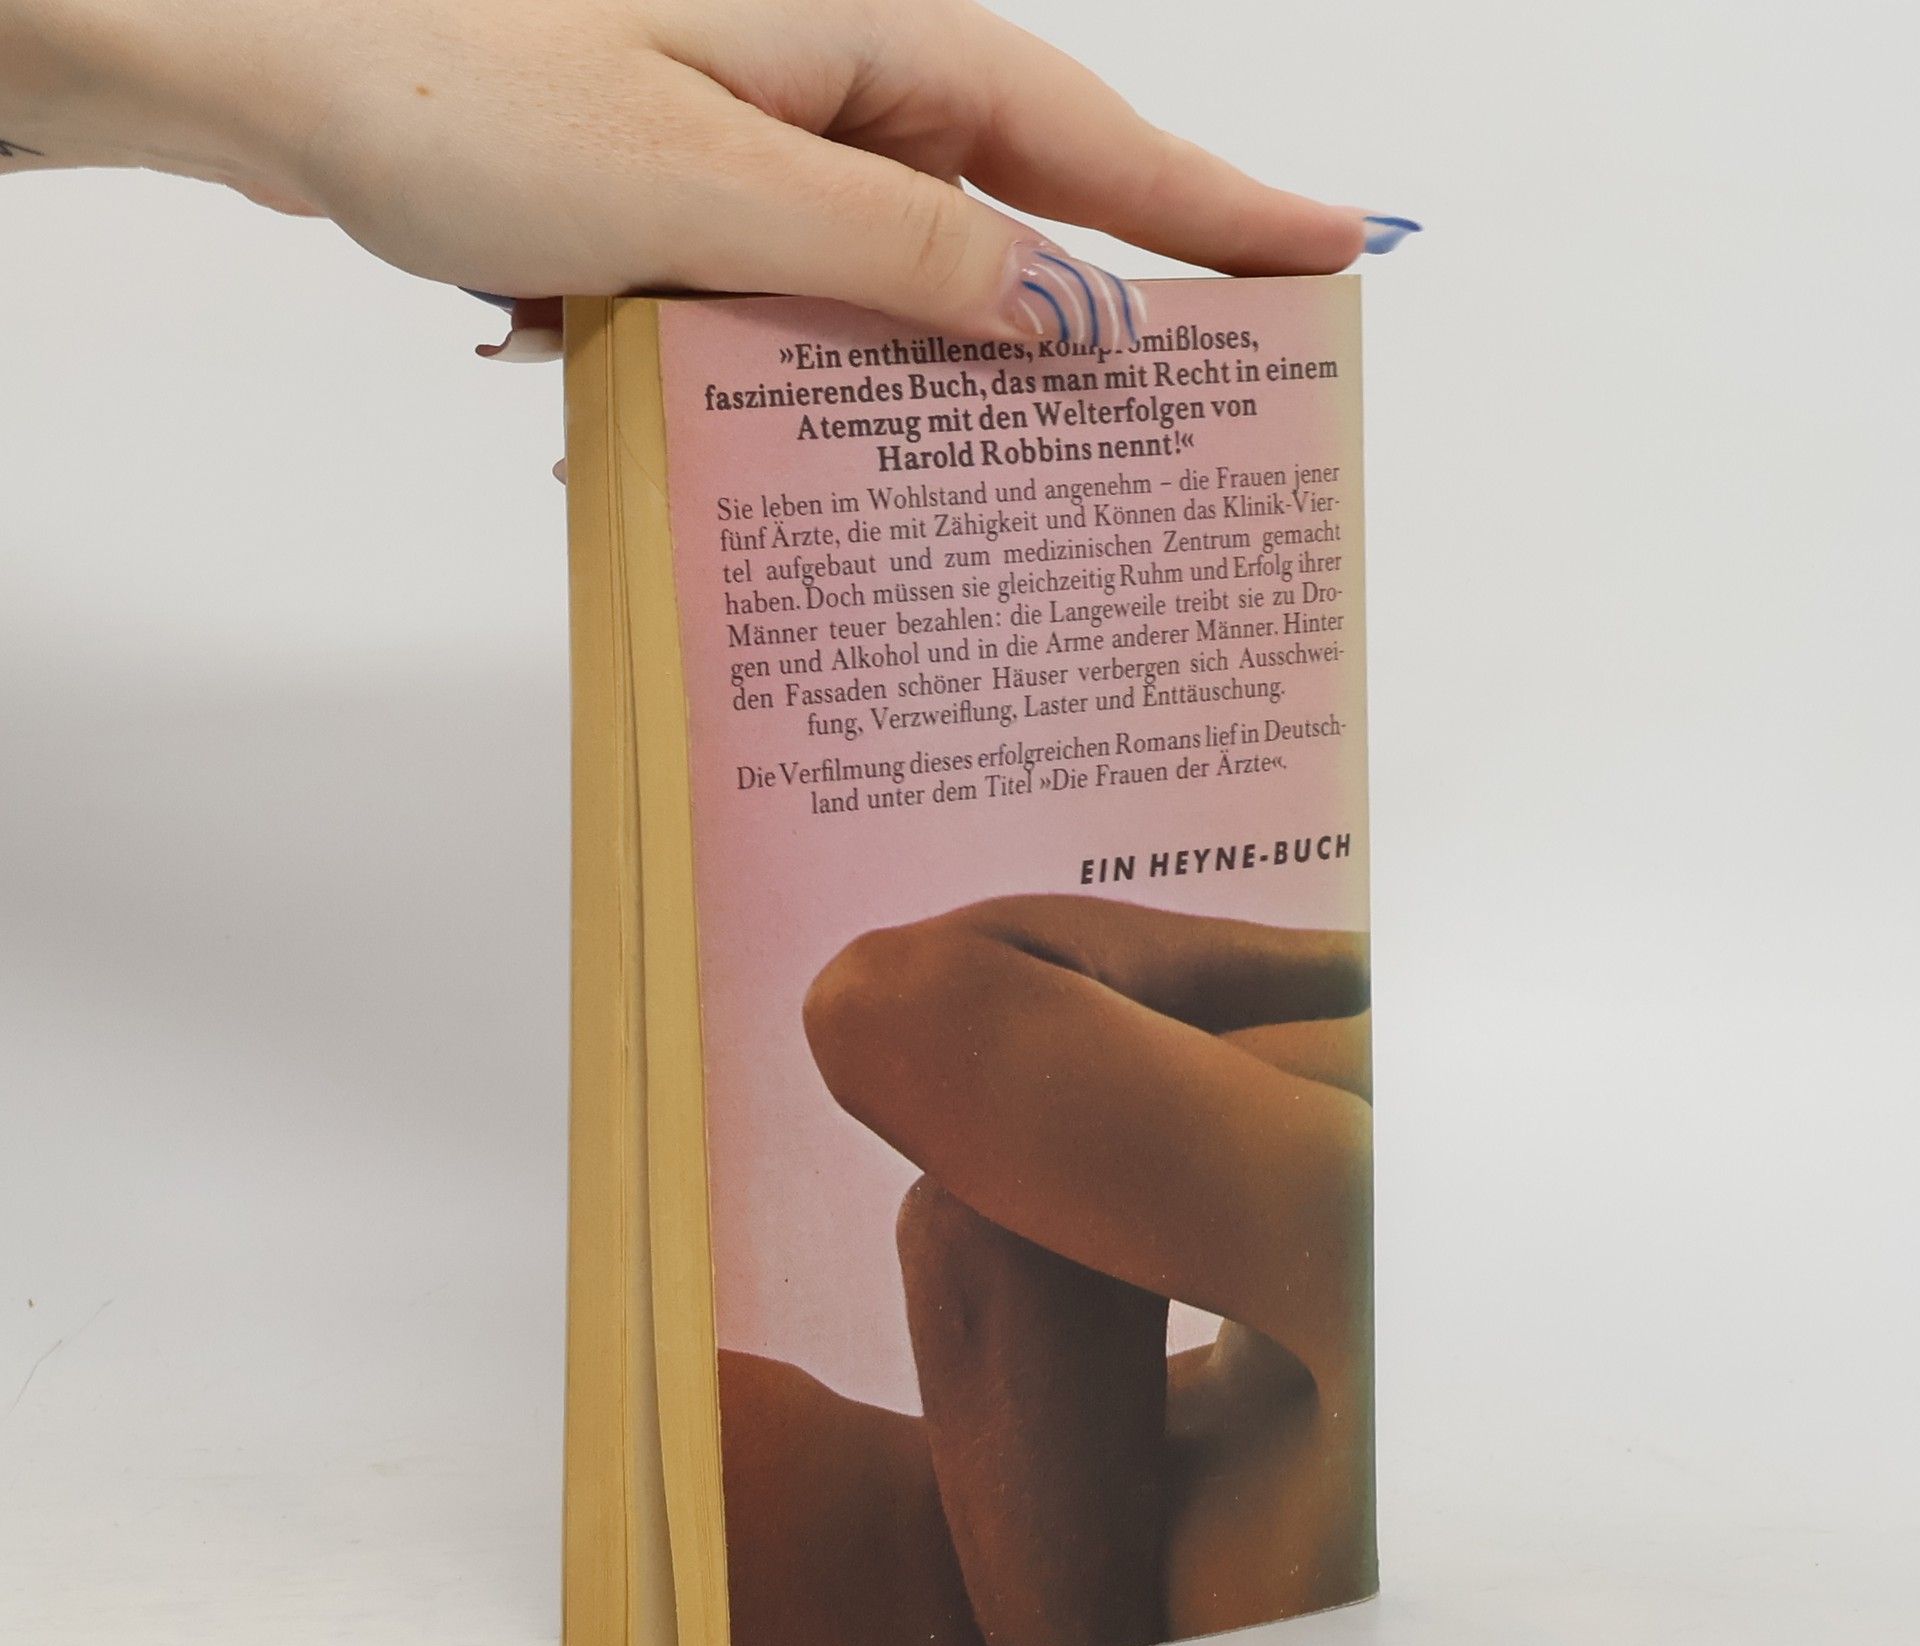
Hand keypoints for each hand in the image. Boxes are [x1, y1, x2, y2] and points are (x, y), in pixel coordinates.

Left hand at [3, 0, 1413, 345]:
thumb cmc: (451, 80)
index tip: (1326, 252)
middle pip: (1005, 203)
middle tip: (1196, 407)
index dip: (1209, 207)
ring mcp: (750, 129)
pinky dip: (810, 356)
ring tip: (1000, 470)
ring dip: (931, 361)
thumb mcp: (701, 187)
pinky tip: (800, 429)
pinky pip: (793, 280)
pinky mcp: (683, 183)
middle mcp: (822, 71)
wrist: (251, 49)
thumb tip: (1055, 310)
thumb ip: (890, 254)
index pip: (1080, 136)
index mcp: (860, 36)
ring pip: (893, 262)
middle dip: (1093, 306)